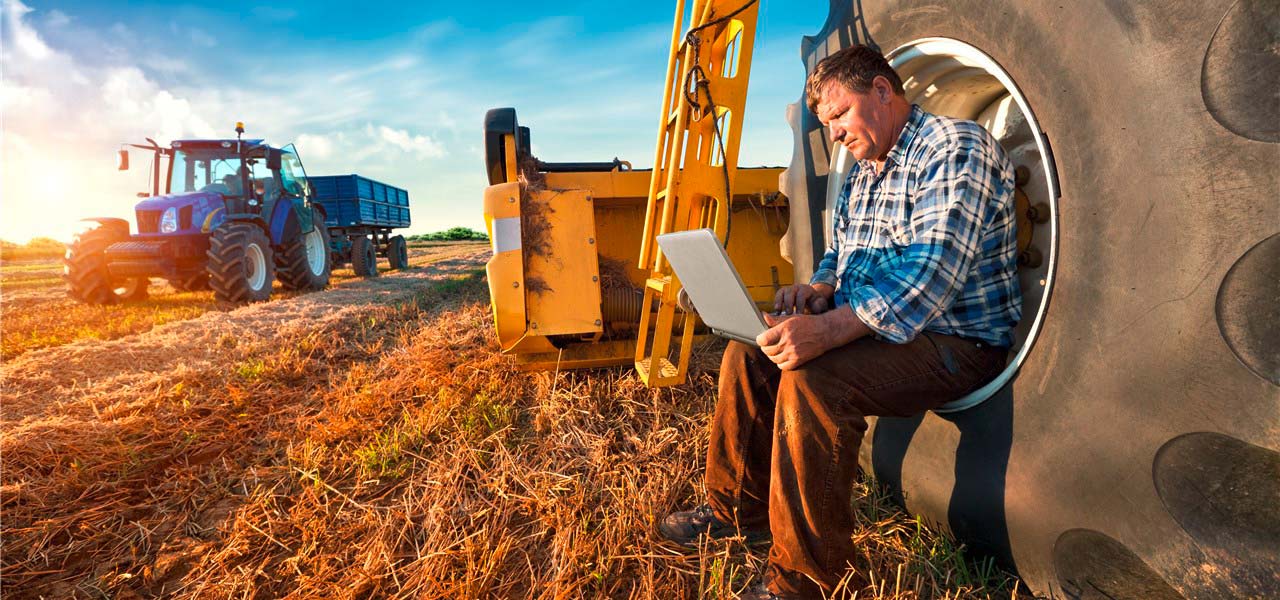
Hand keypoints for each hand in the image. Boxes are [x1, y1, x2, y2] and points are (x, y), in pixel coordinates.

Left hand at [757, 304, 871, 370]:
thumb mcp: (791, 318)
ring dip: (772, 355)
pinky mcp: (799, 360)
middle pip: (767, 350)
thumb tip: (763, 316)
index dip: (760, 340)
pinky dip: (781, 363)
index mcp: (784, 330)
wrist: (825, 332)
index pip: (763, 340)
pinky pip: (783, 366)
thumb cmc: (807, 323)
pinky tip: (783, 357)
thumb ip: (776, 319)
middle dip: (765, 348)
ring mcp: (793, 352)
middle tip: (768, 344)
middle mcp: (788, 342)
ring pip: (774, 359)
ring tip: (775, 350)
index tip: (761, 338)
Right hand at [773, 283, 833, 314]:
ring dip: (779, 303)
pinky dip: (776, 303)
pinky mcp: (783, 293)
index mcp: (806, 289)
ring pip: (782, 293)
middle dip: (789, 304)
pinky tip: (776, 312)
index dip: (800, 305)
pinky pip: (778, 296)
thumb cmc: (816, 303)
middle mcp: (796, 287)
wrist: (811, 299)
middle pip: (790, 293)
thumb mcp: (821, 304)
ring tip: (778, 313)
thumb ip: (820, 305)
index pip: (801, 295)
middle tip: (789, 315)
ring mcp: (789, 289)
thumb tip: (815, 306)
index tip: (799, 315)